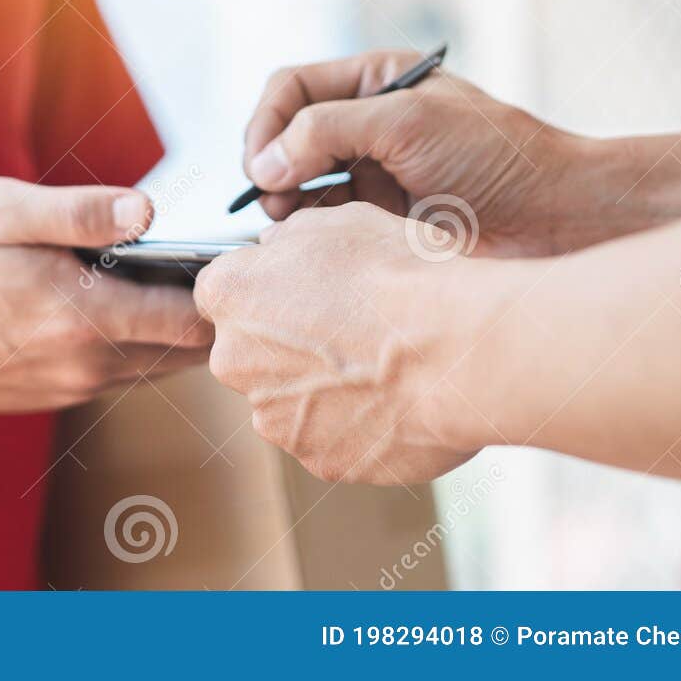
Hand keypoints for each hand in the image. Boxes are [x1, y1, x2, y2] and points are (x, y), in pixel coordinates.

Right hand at [0, 177, 213, 411]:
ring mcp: (65, 391)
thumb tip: (152, 210)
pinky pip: (110, 375)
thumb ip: (84, 212)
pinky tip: (106, 302)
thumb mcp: (5, 212)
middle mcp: (84, 368)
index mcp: (84, 320)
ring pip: (150, 367)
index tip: (235, 251)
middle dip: (206, 310)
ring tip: (162, 275)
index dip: (224, 287)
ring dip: (166, 330)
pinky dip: (127, 345)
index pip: (195, 322)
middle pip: (184, 352)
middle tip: (209, 257)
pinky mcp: (45, 398)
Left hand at [193, 202, 491, 483]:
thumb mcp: (338, 222)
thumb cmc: (401, 278)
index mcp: (230, 294)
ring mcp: (274, 417)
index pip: (223, 292)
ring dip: (320, 386)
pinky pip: (328, 436)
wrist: (457, 351)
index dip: (265, 289)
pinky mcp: (318, 459)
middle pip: (249, 350)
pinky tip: (393, 399)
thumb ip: (289, 238)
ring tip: (379, 366)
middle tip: (348, 328)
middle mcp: (234, 360)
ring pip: (287, 398)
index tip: (302, 291)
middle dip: (287, 341)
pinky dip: (354, 423)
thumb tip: (276, 247)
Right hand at [241, 49, 584, 255]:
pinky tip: (304, 240)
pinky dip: (305, 226)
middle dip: (269, 162)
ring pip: (300, 178)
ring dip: (282, 197)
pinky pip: (324, 217)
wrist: (558, 220)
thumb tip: (264, 164)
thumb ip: (327, 131)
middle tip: (267, 197)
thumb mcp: (407, 124)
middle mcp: (369, 121)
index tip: (259, 165)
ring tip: (281, 222)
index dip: (266, 122)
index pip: (292, 88)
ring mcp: (374, 170)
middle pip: (287, 133)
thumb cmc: (498, 158)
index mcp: (377, 81)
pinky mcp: (381, 217)